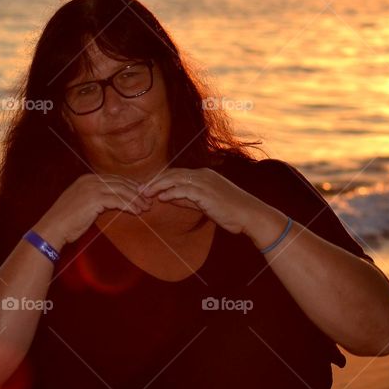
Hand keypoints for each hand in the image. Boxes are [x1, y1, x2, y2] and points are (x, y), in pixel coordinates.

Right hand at [32, 173, 151, 246]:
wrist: (53, 228)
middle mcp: (90, 180)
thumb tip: (112, 201)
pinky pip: (118, 200)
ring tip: (145, 207)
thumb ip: (96, 199)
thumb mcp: (82, 204)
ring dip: (136, 199)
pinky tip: (136, 211)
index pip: (114, 179)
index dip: (130, 186)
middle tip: (148, 200)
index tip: (140, 193)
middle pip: (120, 183)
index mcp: (87, 179)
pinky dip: (129, 205)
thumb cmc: (67, 221)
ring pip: (121, 191)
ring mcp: (92, 188)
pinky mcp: (94, 198)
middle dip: (136, 192)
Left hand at [140, 167, 275, 235]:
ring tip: (144, 193)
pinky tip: (161, 198)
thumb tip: (168, 197)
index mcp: (203, 175)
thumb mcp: (204, 203)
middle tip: (139, 189)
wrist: (249, 215)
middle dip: (154, 181)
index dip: (159, 180)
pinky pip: (183, 190)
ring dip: (158, 186)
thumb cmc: (230, 211)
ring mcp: (204, 182)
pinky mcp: (206, 192)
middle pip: (172, 174)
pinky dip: (170, 193)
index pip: (176, 174)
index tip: (146, 187)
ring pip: (175, 179)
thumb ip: (187, 198)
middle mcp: (202, 175)